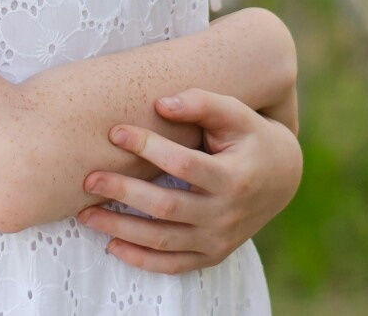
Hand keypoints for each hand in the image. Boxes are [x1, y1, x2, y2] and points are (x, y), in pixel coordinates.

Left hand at [77, 88, 302, 273]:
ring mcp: (218, 239)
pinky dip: (140, 259)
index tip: (116, 131)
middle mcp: (226, 214)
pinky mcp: (211, 254)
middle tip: (89, 179)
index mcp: (233, 177)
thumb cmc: (251, 137)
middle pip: (166, 206)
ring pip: (162, 240)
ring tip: (85, 214)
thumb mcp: (237, 114)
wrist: (282, 178)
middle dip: (123, 192)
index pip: (183, 165)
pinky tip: (111, 245)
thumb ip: (202, 102)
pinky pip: (172, 265)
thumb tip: (162, 103)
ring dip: (120, 229)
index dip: (148, 147)